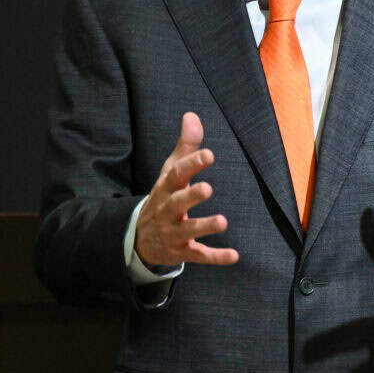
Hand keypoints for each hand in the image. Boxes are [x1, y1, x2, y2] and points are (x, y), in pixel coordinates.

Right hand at [134, 112, 238, 267]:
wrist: (139, 239)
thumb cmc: (164, 198)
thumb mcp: (170, 172)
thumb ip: (185, 146)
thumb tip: (192, 115)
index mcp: (166, 189)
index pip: (176, 174)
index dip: (191, 164)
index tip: (209, 154)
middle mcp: (167, 211)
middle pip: (177, 203)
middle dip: (190, 196)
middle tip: (208, 188)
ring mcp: (173, 233)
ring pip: (188, 231)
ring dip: (205, 226)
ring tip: (223, 221)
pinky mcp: (182, 252)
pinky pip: (199, 255)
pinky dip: (215, 257)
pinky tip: (234, 256)